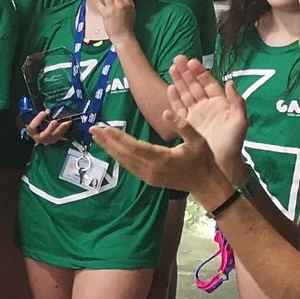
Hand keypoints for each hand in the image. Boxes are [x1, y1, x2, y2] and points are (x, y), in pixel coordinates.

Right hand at [23, 109, 72, 146]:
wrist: (40, 132)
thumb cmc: (37, 124)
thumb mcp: (36, 119)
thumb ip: (41, 115)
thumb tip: (48, 111)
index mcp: (32, 132)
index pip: (32, 127)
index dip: (38, 120)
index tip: (43, 112)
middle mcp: (39, 138)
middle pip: (44, 135)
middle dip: (50, 128)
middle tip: (55, 121)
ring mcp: (48, 140)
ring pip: (54, 137)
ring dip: (61, 129)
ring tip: (67, 122)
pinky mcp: (55, 139)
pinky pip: (60, 135)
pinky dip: (65, 129)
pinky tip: (69, 123)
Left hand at [90, 0, 134, 40]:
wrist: (123, 35)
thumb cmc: (128, 24)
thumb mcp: (132, 11)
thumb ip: (128, 2)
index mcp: (129, 3)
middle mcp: (121, 4)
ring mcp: (113, 8)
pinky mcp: (106, 13)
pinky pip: (100, 4)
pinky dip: (99, 4)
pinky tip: (100, 6)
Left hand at [90, 121, 224, 197]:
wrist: (206, 185)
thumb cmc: (203, 160)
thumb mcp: (198, 139)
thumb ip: (182, 125)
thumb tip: (165, 113)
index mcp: (162, 159)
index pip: (135, 146)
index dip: (119, 138)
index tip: (105, 128)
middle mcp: (151, 169)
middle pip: (124, 154)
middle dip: (107, 142)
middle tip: (93, 129)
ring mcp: (148, 176)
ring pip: (124, 161)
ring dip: (110, 149)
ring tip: (97, 137)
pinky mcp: (148, 179)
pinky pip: (129, 167)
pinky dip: (118, 157)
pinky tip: (111, 149)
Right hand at [162, 57, 247, 181]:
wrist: (222, 163)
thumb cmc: (233, 142)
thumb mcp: (240, 122)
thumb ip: (237, 102)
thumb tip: (230, 82)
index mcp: (220, 103)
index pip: (208, 84)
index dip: (200, 73)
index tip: (192, 62)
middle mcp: (207, 106)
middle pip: (195, 85)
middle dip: (186, 72)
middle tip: (177, 59)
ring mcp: (196, 114)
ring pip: (185, 93)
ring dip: (179, 81)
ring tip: (171, 68)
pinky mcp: (186, 123)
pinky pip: (179, 108)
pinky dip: (174, 98)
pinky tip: (169, 88)